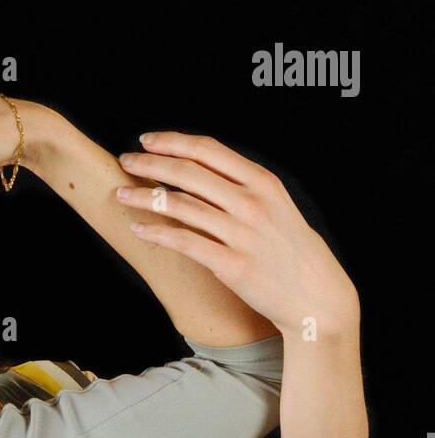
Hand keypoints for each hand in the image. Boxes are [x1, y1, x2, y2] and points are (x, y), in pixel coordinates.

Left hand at [114, 132, 359, 336]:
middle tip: (125, 162)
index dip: (173, 142)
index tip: (147, 140)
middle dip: (150, 164)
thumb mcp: (278, 208)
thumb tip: (207, 174)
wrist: (316, 297)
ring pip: (181, 206)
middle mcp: (251, 203)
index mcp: (263, 182)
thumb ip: (245, 189)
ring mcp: (241, 234)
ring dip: (144, 198)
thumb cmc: (293, 253)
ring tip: (121, 195)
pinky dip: (157, 234)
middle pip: (189, 173)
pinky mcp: (231, 266)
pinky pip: (184, 243)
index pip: (208, 150)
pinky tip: (138, 229)